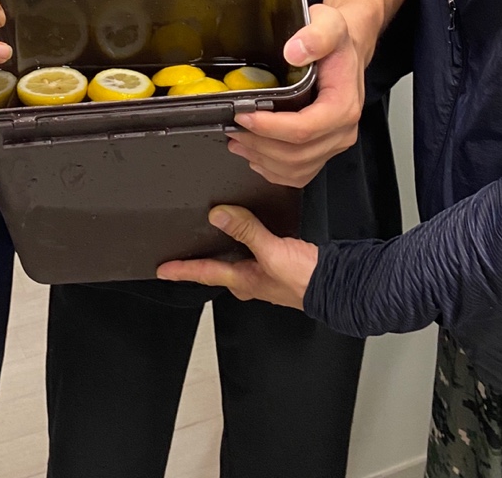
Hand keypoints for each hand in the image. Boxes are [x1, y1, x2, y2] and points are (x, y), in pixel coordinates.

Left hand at [157, 206, 318, 307]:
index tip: (162, 268)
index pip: (206, 273)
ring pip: (236, 259)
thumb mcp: (271, 252)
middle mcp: (252, 279)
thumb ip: (246, 231)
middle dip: (200, 261)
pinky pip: (253, 251)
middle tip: (182, 252)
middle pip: (219, 268)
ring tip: (211, 232)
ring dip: (224, 247)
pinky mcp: (280, 264)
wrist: (340, 286)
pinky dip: (246, 239)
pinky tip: (249, 227)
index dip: (182, 269)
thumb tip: (218, 215)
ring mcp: (266, 274)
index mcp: (245, 280)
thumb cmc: (307, 280)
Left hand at [227, 3, 363, 186]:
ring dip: (263, 160)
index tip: (243, 115)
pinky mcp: (324, 150)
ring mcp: (333, 143)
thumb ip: (315, 36)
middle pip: (297, 154)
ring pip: (296, 169)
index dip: (270, 127)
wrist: (348, 49)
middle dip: (259, 145)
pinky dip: (275, 170)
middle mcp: (342, 130)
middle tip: (233, 128)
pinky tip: (256, 156)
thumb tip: (294, 51)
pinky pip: (300, 173)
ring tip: (238, 141)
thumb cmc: (337, 41)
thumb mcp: (329, 25)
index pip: (303, 129)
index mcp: (343, 105)